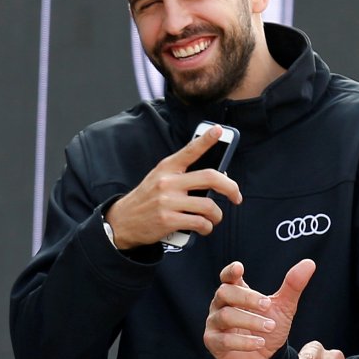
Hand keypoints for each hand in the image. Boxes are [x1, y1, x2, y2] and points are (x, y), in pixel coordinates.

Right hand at [104, 124, 242, 248]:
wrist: (121, 222)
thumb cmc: (146, 201)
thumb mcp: (157, 180)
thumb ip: (181, 176)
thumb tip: (213, 179)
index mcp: (166, 168)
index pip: (189, 151)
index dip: (205, 140)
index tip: (218, 130)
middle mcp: (167, 182)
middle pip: (210, 178)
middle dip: (230, 188)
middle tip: (236, 196)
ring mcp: (167, 202)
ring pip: (208, 206)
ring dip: (217, 215)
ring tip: (214, 218)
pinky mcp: (167, 220)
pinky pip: (199, 223)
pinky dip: (206, 228)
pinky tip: (203, 228)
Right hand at [204, 259, 315, 358]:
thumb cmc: (269, 330)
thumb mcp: (283, 308)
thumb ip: (293, 286)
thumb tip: (309, 263)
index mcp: (235, 293)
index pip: (227, 278)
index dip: (230, 272)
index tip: (240, 268)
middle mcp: (221, 306)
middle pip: (224, 293)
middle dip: (247, 298)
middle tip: (268, 306)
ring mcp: (215, 324)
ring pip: (225, 316)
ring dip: (250, 321)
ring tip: (270, 327)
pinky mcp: (213, 342)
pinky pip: (224, 340)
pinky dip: (244, 342)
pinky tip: (260, 343)